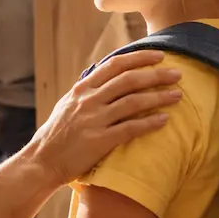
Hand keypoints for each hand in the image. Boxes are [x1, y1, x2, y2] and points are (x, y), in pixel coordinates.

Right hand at [28, 49, 182, 185]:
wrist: (41, 161)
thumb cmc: (55, 135)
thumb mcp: (67, 105)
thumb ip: (87, 92)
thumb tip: (104, 78)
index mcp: (82, 89)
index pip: (114, 65)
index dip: (139, 58)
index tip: (159, 55)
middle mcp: (88, 100)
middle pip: (128, 80)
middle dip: (156, 75)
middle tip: (177, 74)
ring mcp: (94, 120)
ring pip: (133, 102)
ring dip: (158, 97)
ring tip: (177, 95)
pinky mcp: (99, 141)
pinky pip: (130, 128)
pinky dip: (149, 123)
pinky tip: (164, 120)